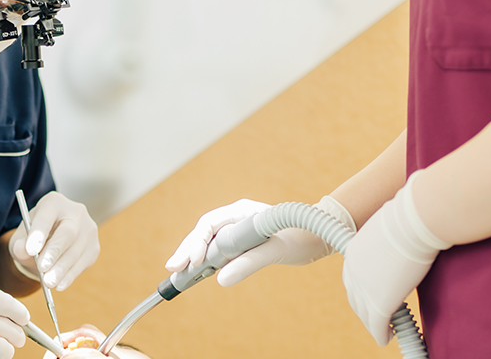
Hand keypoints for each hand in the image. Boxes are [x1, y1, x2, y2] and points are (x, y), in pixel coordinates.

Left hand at [9, 191, 98, 290]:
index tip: (30, 249)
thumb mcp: (21, 239)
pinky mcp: (93, 247)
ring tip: (48, 282)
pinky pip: (83, 262)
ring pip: (76, 250)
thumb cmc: (33, 238)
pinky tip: (60, 284)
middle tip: (42, 268)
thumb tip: (23, 250)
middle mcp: (75, 211)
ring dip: (62, 268)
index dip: (39, 232)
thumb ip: (19, 244)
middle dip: (54, 252)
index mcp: (54, 203)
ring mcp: (88, 229)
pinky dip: (70, 275)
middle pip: (68, 232)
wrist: (50, 244)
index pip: (47, 216)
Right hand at [165, 196, 354, 286]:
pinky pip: (218, 249)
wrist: (318, 235)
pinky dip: (206, 261)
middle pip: (203, 233)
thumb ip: (248, 263)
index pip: (209, 224)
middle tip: (173, 269)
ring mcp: (237, 228)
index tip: (193, 263)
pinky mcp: (241, 241)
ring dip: (193, 256)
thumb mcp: (275, 251)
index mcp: (242, 211)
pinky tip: (198, 272)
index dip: (197, 243)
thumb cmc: (300, 238)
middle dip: (187, 250)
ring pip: (208, 241)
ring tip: (179, 273)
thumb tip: (220, 279)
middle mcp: (236, 217)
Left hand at [342, 171, 449, 345]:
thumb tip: (406, 222)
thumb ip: (391, 236)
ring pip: (366, 315)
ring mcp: (365, 288)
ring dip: (375, 324)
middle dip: (365, 310)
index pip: (352, 279)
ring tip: (384, 330)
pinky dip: (381, 335)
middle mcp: (353, 271)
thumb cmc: (412, 215)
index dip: (361, 292)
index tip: (371, 298)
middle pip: (355, 299)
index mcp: (354, 252)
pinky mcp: (379, 303)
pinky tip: (387, 338)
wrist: (415, 220)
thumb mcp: (393, 225)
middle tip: (377, 318)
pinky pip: (377, 327)